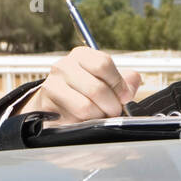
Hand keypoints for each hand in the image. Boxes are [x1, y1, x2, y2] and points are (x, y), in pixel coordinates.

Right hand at [20, 46, 142, 127]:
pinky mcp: (45, 106)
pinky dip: (84, 124)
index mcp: (81, 55)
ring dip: (98, 116)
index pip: (103, 64)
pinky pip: (72, 120)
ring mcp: (52, 86)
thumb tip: (134, 80)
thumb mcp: (106, 80)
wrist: (54, 103)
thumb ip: (125, 80)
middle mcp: (63, 66)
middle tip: (113, 111)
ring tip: (98, 116)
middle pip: (97, 88)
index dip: (118, 84)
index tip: (124, 96)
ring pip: (85, 107)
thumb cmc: (85, 91)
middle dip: (111, 106)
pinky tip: (84, 121)